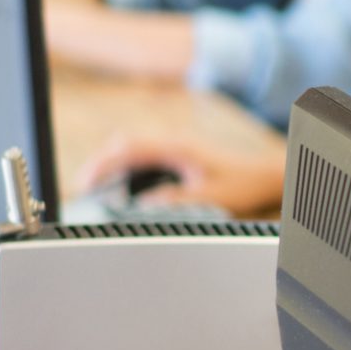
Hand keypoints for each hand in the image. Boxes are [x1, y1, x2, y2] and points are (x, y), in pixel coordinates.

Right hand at [75, 134, 283, 215]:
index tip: (84, 184)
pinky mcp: (178, 155)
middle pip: (123, 145)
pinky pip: (144, 157)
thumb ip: (174, 201)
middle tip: (83, 189)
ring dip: (112, 166)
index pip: (127, 150)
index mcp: (177, 148)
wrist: (267, 175)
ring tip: (96, 190)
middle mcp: (173, 142)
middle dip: (99, 164)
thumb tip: (141, 207)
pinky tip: (121, 188)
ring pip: (131, 149)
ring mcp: (175, 147)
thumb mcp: (208, 198)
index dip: (101, 165)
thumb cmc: (244, 184)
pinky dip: (127, 169)